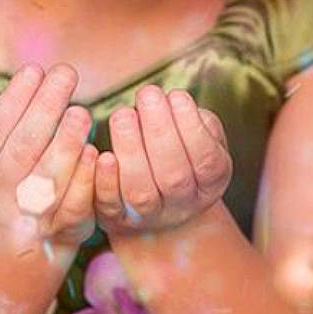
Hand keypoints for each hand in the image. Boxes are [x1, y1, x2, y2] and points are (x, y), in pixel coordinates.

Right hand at [0, 63, 97, 251]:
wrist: (33, 212)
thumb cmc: (9, 155)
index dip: (12, 101)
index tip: (34, 70)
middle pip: (21, 151)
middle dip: (45, 109)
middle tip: (66, 74)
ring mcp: (27, 218)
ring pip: (47, 179)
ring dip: (66, 142)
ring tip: (81, 112)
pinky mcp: (62, 229)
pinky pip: (73, 205)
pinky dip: (83, 178)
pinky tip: (92, 151)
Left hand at [94, 85, 232, 239]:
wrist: (158, 207)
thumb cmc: (182, 155)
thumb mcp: (203, 139)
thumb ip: (197, 121)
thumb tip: (175, 102)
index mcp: (209, 184)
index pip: (205, 159)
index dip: (191, 128)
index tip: (176, 95)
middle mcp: (182, 205)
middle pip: (173, 177)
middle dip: (160, 131)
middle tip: (148, 94)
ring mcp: (148, 216)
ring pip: (141, 192)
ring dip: (131, 150)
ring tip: (123, 114)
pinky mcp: (115, 219)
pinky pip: (110, 206)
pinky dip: (106, 182)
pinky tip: (103, 154)